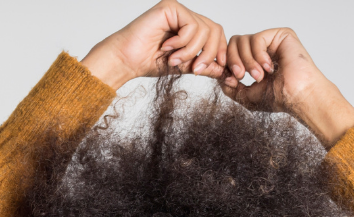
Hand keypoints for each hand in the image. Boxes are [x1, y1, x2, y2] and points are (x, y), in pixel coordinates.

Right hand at [81, 1, 226, 89]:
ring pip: (204, 29)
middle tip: (197, 70)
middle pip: (215, 29)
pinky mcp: (171, 7)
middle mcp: (186, 17)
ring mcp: (178, 11)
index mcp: (190, 28)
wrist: (127, 61)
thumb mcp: (185, 67)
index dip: (221, 51)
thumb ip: (205, 66)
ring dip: (192, 51)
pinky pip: (191, 25)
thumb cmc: (149, 63)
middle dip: (210, 53)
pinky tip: (167, 47)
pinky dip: (183, 42)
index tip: (220, 69)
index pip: (217, 34)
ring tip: (175, 60)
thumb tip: (227, 71)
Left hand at [221, 28, 353, 147]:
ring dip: (247, 62)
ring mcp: (271, 41)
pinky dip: (258, 56)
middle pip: (233, 43)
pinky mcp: (280, 35)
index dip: (225, 64)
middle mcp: (262, 49)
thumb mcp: (247, 96)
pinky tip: (269, 68)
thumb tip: (220, 76)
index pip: (231, 52)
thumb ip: (231, 87)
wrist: (298, 97)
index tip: (230, 79)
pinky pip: (257, 38)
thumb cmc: (279, 99)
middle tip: (241, 76)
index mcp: (254, 60)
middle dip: (233, 61)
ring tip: (260, 77)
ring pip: (242, 40)